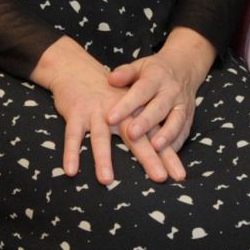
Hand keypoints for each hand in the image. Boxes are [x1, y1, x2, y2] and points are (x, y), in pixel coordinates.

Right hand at [33, 36, 175, 184]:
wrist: (76, 69)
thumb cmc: (105, 94)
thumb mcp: (128, 105)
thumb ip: (144, 126)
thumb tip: (162, 152)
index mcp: (135, 110)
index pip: (155, 134)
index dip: (168, 155)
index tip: (179, 176)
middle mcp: (118, 111)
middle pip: (135, 136)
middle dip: (149, 157)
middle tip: (160, 178)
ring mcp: (96, 111)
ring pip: (100, 136)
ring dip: (103, 158)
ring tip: (107, 181)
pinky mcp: (76, 112)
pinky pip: (72, 135)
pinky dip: (70, 152)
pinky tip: (70, 170)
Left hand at [105, 31, 214, 181]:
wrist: (184, 68)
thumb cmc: (153, 71)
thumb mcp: (139, 66)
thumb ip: (125, 73)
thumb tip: (111, 79)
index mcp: (156, 77)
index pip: (140, 91)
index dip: (126, 105)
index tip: (110, 118)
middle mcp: (171, 91)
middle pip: (159, 107)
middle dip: (145, 122)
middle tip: (131, 135)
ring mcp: (182, 105)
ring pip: (176, 121)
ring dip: (166, 135)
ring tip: (155, 148)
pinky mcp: (189, 117)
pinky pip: (184, 132)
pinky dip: (176, 144)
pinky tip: (166, 156)